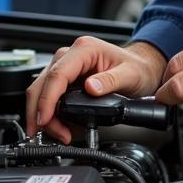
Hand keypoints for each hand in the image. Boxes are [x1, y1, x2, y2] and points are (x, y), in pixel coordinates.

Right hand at [25, 37, 166, 143]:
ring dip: (44, 115)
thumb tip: (90, 87)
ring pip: (41, 91)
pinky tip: (59, 126)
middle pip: (42, 84)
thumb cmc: (137, 68)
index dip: (47, 99)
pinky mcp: (65, 78)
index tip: (46, 118)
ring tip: (59, 133)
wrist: (142, 68)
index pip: (57, 74)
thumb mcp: (130, 75)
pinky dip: (50, 113)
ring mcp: (65, 66)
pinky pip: (49, 95)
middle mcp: (70, 55)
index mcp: (85, 49)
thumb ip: (110, 81)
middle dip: (40, 112)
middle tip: (50, 133)